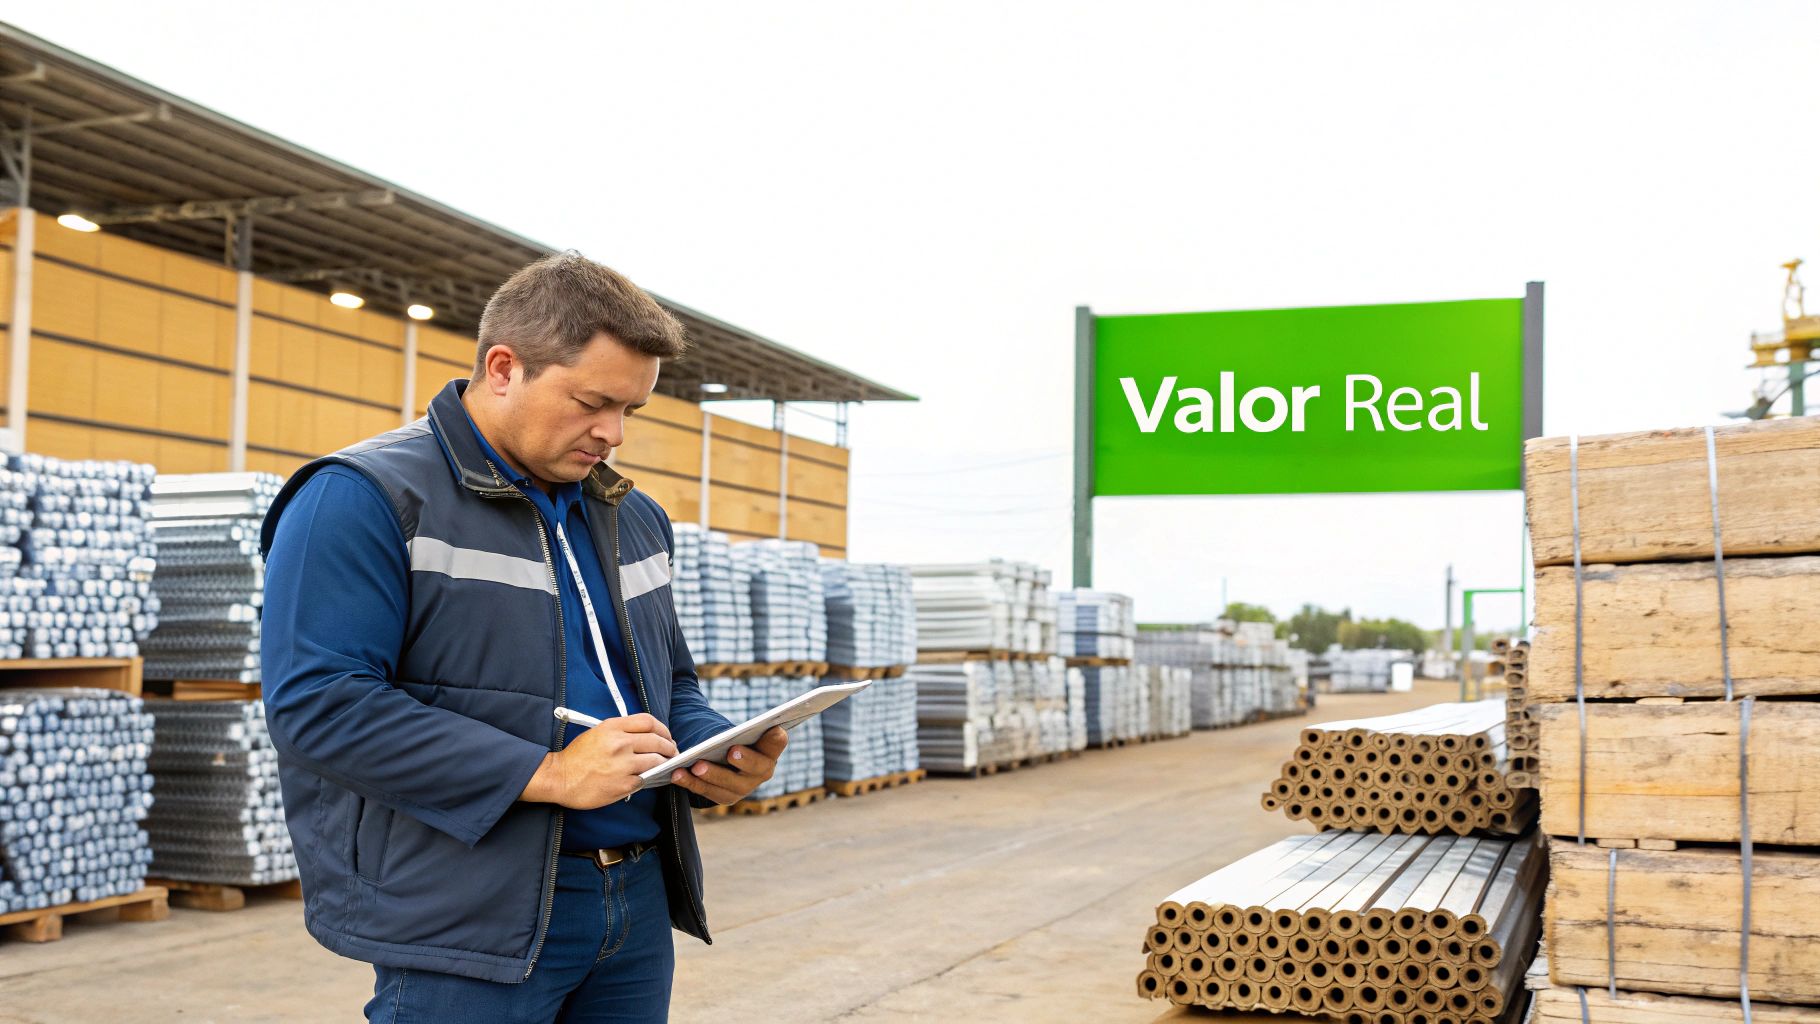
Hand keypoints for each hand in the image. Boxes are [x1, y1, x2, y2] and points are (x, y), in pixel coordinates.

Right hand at [521, 713, 677, 808]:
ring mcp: (622, 765)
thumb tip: (646, 736)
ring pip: (656, 761)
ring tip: (666, 765)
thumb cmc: (577, 756)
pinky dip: (651, 778)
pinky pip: (646, 779)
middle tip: (672, 752)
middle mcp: (620, 743)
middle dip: (669, 747)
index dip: (663, 729)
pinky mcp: (623, 784)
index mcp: (613, 727)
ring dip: (665, 763)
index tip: (667, 736)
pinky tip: (652, 777)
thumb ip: (621, 731)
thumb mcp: (597, 732)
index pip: (649, 722)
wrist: (559, 778)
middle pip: (657, 741)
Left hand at [670, 727, 787, 805]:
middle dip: (745, 760)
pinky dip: (691, 783)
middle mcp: (762, 771)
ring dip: (712, 774)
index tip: (773, 729)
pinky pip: (707, 792)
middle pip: (756, 767)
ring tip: (696, 765)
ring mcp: (745, 788)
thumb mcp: (738, 733)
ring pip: (729, 784)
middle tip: (732, 752)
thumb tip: (725, 733)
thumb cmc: (732, 740)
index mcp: (769, 750)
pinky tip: (677, 774)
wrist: (723, 761)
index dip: (776, 737)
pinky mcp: (726, 798)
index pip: (777, 742)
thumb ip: (741, 731)